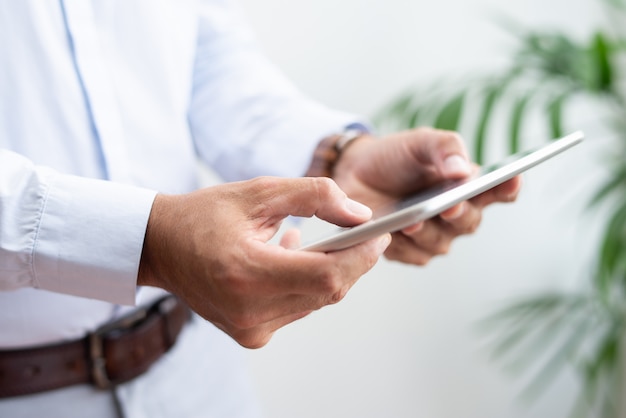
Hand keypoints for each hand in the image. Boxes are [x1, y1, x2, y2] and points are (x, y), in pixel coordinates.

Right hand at [138, 177, 390, 347]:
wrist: (161, 247)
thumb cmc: (205, 215)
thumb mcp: (260, 192)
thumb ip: (316, 197)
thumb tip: (361, 216)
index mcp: (246, 272)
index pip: (325, 274)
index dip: (361, 256)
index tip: (380, 235)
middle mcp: (248, 309)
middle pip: (327, 291)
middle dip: (353, 263)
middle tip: (364, 236)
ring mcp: (249, 328)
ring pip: (316, 301)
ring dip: (329, 272)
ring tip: (319, 242)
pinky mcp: (250, 334)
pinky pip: (298, 308)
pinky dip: (307, 284)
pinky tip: (292, 259)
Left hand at [332, 127, 520, 264]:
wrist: (354, 172)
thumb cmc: (396, 157)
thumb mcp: (421, 142)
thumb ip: (445, 148)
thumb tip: (462, 171)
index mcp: (468, 185)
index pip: (499, 189)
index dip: (508, 186)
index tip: (512, 178)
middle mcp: (457, 214)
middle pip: (469, 221)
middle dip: (459, 213)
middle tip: (449, 206)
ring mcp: (435, 236)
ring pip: (439, 242)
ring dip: (426, 232)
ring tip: (412, 222)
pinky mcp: (410, 252)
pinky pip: (412, 254)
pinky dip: (402, 245)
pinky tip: (392, 234)